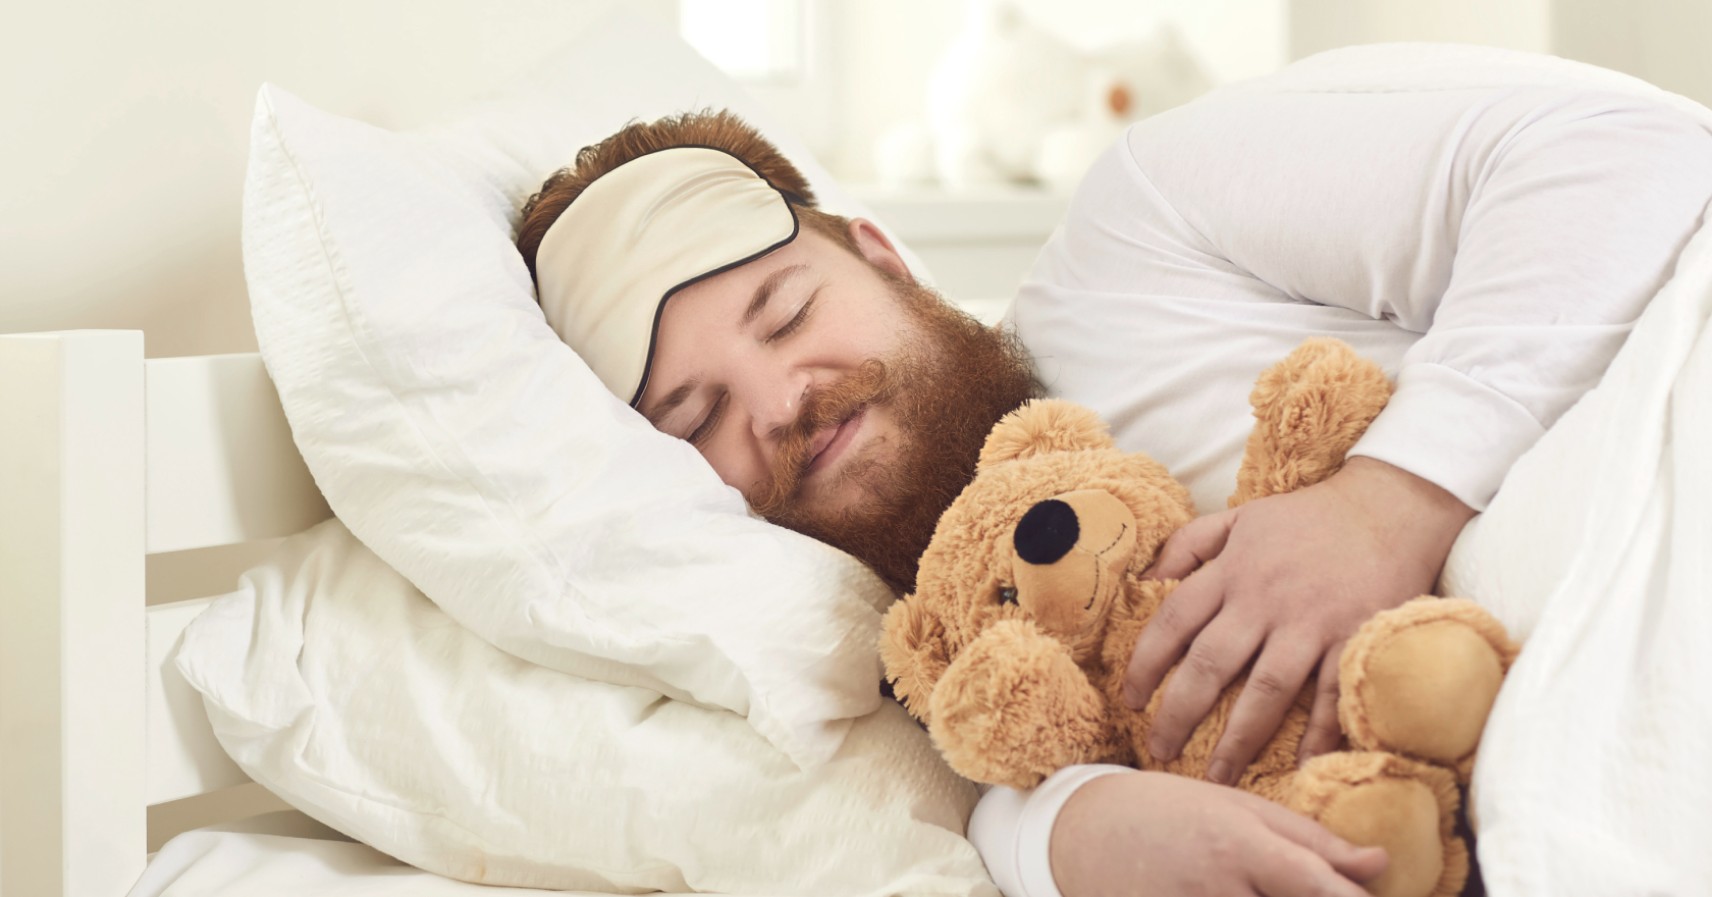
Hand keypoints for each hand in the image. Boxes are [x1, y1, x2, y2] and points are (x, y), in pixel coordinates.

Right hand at [1050, 770, 1386, 896]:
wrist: (1080, 835)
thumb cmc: (1166, 811)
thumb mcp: (1236, 807)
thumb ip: (1311, 840)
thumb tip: (1380, 863)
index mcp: (1240, 846)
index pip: (1320, 889)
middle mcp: (1219, 891)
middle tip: (1290, 881)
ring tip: (1258, 884)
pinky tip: (1238, 895)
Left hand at [1122, 458, 1473, 781]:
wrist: (1389, 506)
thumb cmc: (1308, 518)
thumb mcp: (1240, 518)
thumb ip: (1190, 545)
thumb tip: (1145, 580)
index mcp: (1233, 571)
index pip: (1174, 621)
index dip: (1145, 663)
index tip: (1131, 699)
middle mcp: (1265, 600)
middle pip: (1211, 664)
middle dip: (1180, 712)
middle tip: (1159, 750)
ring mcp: (1312, 623)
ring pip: (1266, 689)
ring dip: (1239, 738)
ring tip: (1216, 776)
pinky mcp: (1355, 639)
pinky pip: (1332, 695)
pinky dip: (1319, 734)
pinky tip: (1299, 768)